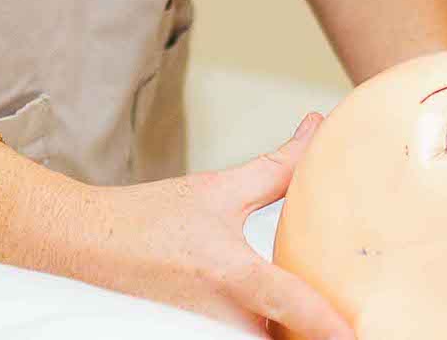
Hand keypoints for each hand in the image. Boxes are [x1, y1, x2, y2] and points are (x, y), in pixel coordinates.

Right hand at [8, 117, 354, 339]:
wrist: (89, 246)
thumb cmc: (151, 219)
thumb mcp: (218, 189)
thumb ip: (279, 167)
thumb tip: (318, 128)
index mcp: (230, 273)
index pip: (290, 302)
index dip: (326, 323)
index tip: (354, 335)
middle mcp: (224, 317)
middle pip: (291, 333)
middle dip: (322, 324)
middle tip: (357, 311)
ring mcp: (212, 338)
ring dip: (295, 327)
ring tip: (326, 313)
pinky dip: (275, 329)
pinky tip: (287, 318)